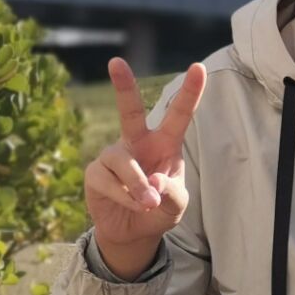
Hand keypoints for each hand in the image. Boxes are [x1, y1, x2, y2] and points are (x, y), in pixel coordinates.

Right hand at [85, 56, 205, 254]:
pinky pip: (108, 180)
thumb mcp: (176, 204)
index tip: (198, 67)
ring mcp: (114, 155)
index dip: (190, 92)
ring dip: (138, 185)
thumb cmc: (160, 208)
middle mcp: (138, 142)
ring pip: (123, 162)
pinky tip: (132, 205)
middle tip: (116, 62)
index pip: (179, 114)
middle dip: (124, 86)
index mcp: (165, 143)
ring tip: (148, 203)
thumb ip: (171, 192)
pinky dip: (125, 197)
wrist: (134, 232)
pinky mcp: (96, 172)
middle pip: (130, 111)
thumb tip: (152, 182)